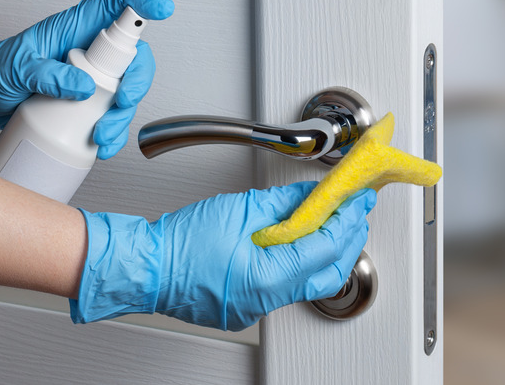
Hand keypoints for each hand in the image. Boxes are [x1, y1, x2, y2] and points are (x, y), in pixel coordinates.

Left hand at [0, 0, 173, 157]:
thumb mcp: (14, 69)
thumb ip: (47, 74)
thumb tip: (81, 85)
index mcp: (72, 29)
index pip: (113, 6)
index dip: (140, 3)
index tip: (160, 8)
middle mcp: (86, 51)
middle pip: (133, 57)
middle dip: (137, 82)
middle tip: (122, 101)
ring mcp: (89, 78)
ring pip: (125, 92)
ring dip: (123, 117)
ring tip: (103, 136)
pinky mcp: (86, 103)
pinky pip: (111, 115)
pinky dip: (112, 133)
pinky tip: (101, 146)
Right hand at [71, 182, 376, 330]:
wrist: (146, 267)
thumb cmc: (179, 243)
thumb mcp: (237, 210)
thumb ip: (282, 204)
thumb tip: (311, 196)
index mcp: (267, 278)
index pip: (325, 249)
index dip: (347, 221)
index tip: (358, 200)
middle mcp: (266, 300)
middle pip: (327, 273)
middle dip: (347, 240)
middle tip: (355, 211)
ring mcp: (256, 308)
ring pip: (309, 283)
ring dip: (326, 252)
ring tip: (332, 222)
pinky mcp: (246, 306)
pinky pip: (285, 287)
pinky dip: (300, 263)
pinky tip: (299, 242)